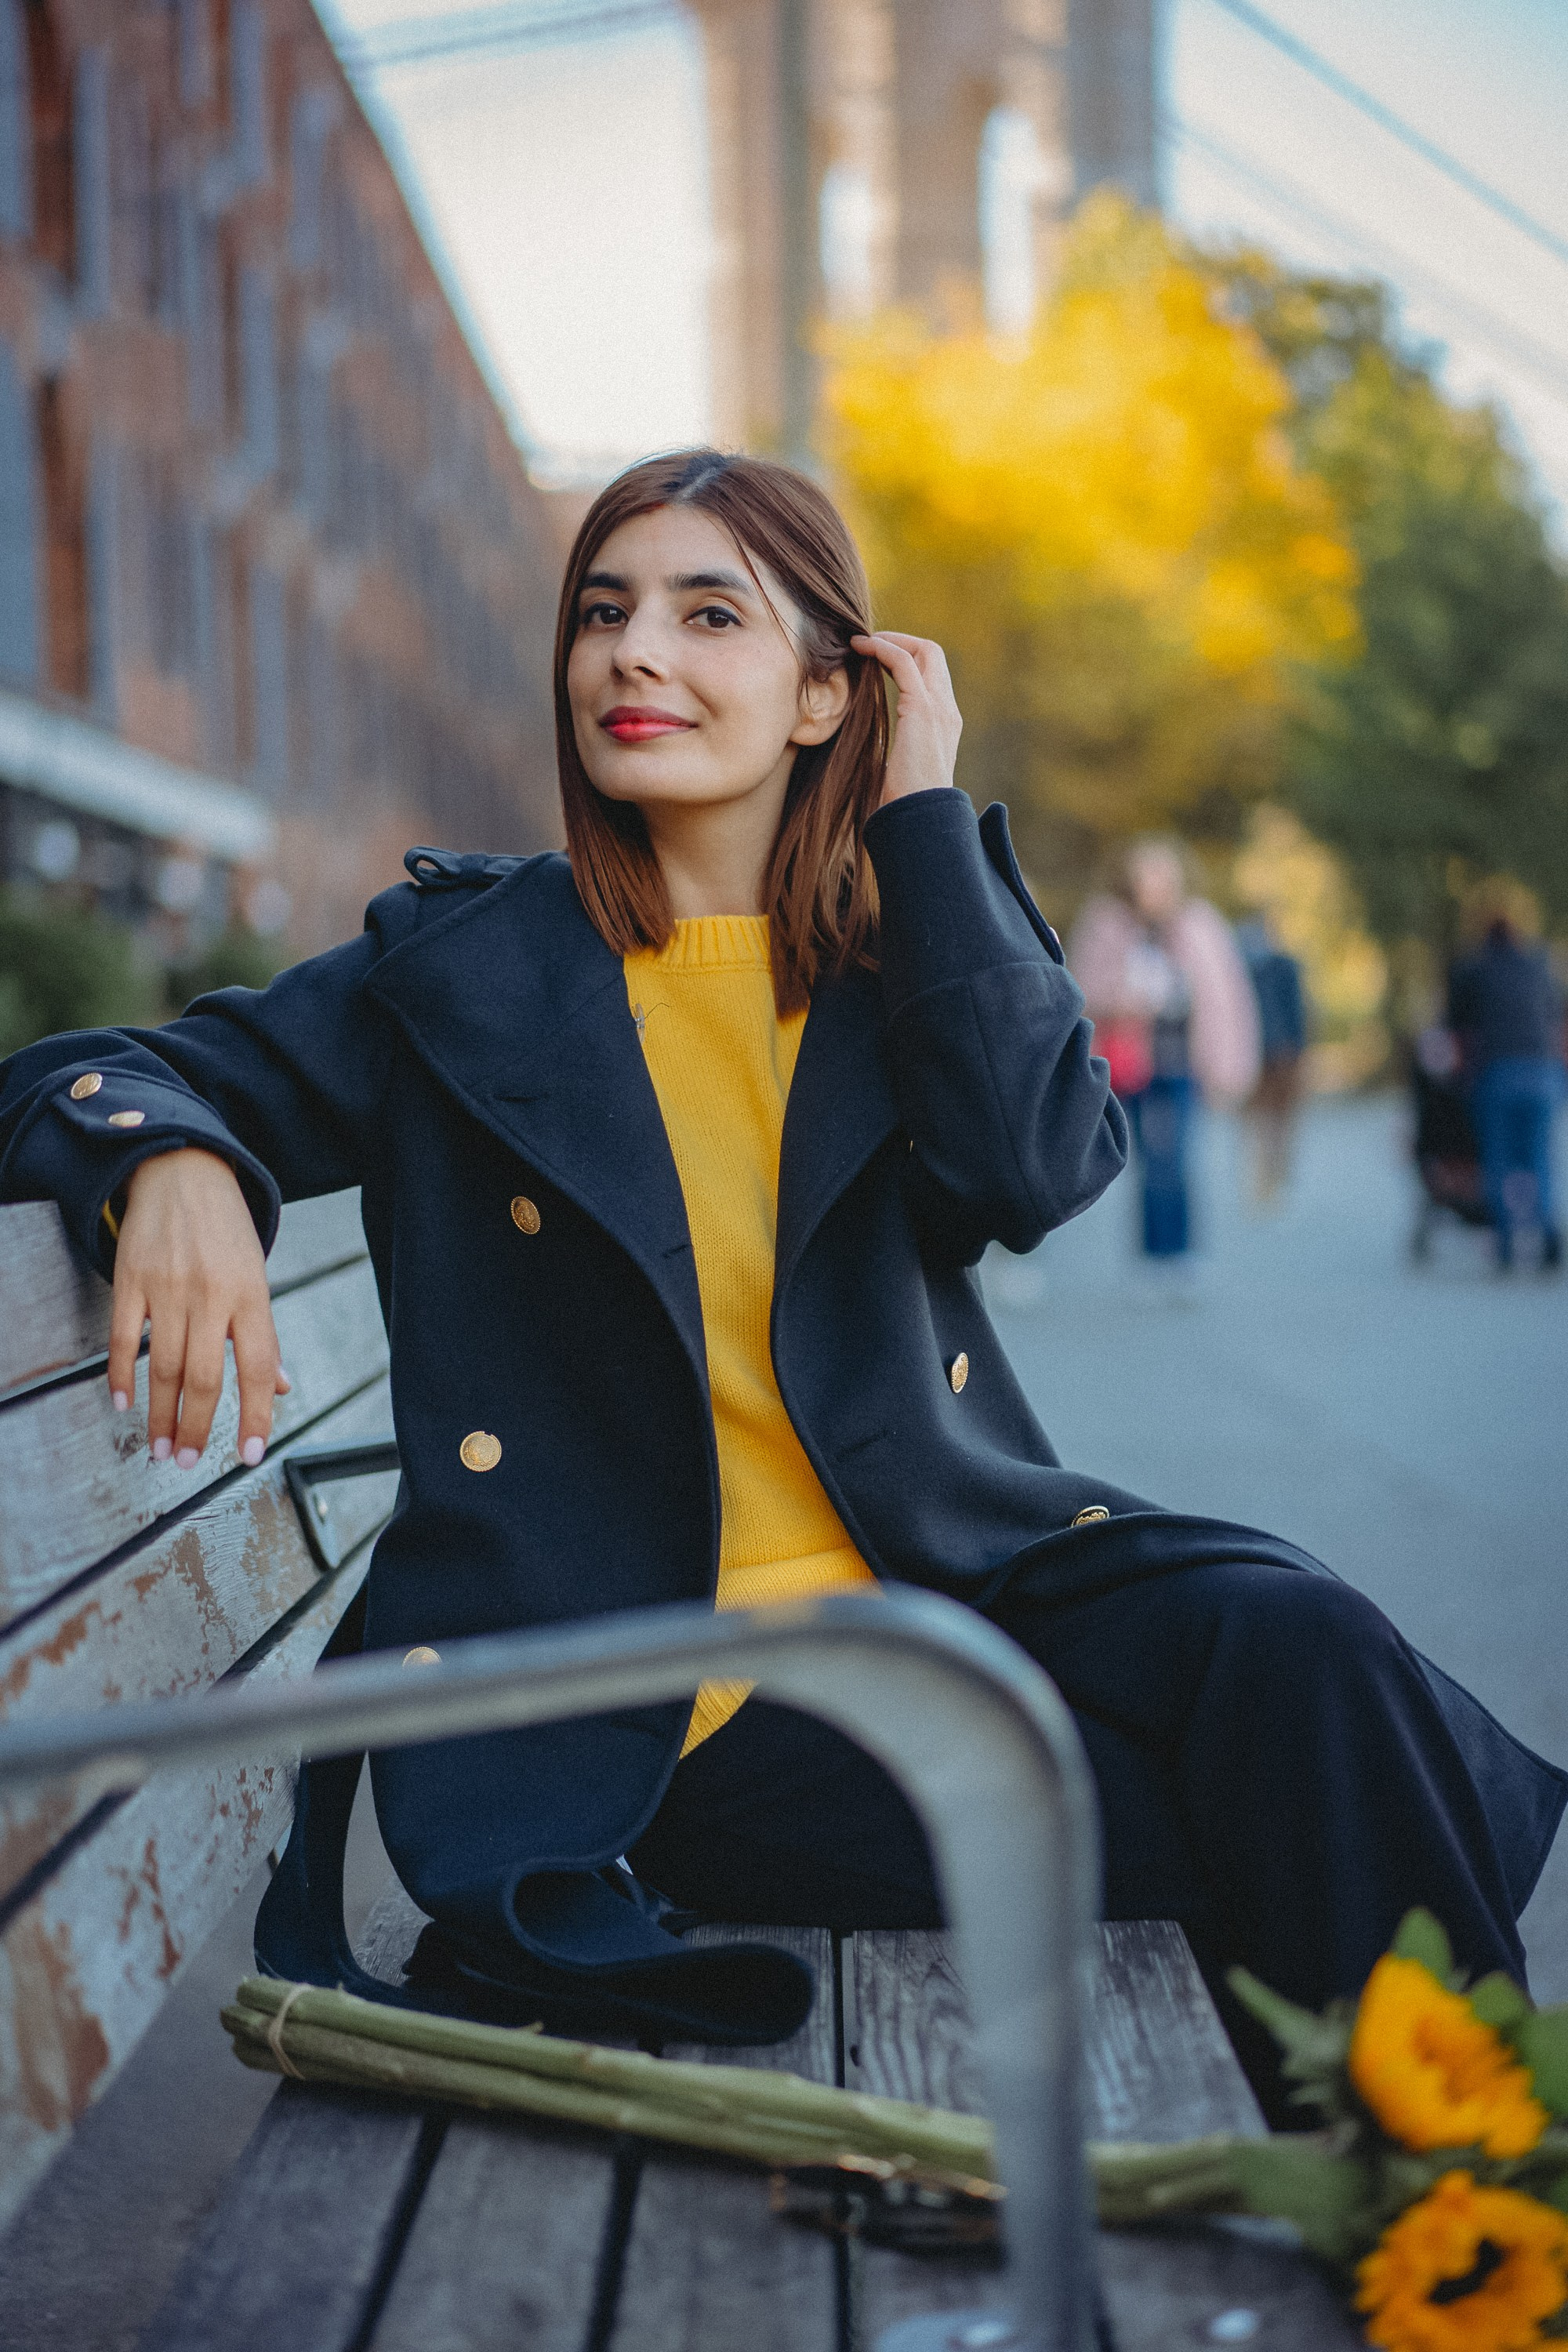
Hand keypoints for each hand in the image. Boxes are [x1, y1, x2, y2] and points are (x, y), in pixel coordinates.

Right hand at [109, 1149, 288, 1467]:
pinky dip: (120, 1374)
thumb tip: (280, 1388)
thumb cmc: (227, 1231)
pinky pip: (121, 1337)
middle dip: (195, 1427)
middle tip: (186, 1462)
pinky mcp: (131, 1279)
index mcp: (252, 1295)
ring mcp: (168, 1287)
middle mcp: (212, 1294)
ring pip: (162, 1366)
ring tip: (158, 1447)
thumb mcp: (257, 1276)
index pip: (257, 1367)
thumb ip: (263, 1334)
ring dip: (159, 1414)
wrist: (183, 1171)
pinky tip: (122, 1402)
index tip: (247, 1455)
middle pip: (204, 1376)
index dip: (254, 1415)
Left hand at [850, 631, 961, 805]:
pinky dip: (882, 649)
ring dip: (889, 639)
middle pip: (933, 654)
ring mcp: (939, 708)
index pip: (932, 674)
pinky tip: (860, 649)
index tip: (875, 658)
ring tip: (860, 642)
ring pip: (923, 650)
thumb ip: (891, 752)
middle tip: (867, 643)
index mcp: (944, 724)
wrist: (919, 821)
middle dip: (900, 640)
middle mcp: (947, 711)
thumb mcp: (898, 770)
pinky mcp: (923, 709)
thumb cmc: (904, 805)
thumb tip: (865, 752)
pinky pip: (903, 662)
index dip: (905, 658)